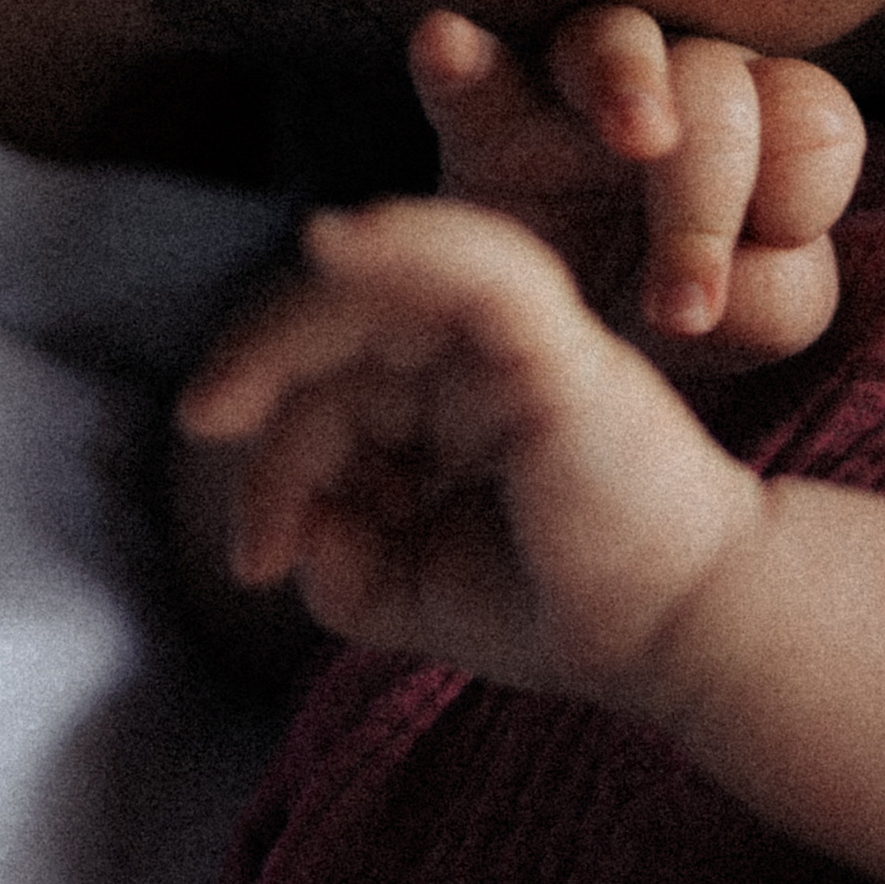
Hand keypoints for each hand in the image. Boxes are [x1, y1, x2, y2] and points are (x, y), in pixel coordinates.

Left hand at [180, 196, 771, 685]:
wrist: (679, 639)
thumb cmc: (565, 608)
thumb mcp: (412, 591)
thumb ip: (338, 562)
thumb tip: (291, 532)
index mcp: (457, 394)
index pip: (336, 383)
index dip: (273, 458)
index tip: (256, 560)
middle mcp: (488, 350)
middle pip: (345, 324)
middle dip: (259, 371)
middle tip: (205, 427)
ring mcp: (525, 338)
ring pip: (385, 288)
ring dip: (289, 330)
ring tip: (221, 404)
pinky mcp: (559, 342)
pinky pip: (476, 267)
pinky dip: (405, 244)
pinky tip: (333, 245)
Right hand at [414, 7, 865, 367]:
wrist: (563, 341)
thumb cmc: (677, 306)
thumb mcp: (755, 321)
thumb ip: (780, 301)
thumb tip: (732, 281)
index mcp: (762, 128)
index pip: (811, 117)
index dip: (803, 184)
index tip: (773, 253)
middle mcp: (679, 87)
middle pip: (717, 84)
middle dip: (710, 195)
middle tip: (683, 308)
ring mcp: (573, 92)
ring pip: (615, 39)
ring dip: (629, 79)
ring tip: (636, 136)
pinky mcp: (480, 117)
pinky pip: (471, 65)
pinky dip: (460, 55)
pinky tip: (446, 46)